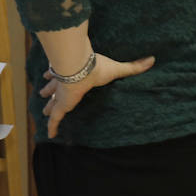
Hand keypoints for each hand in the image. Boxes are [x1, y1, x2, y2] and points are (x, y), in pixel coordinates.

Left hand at [39, 53, 154, 137]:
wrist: (81, 69)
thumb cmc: (97, 68)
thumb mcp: (117, 69)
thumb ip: (133, 67)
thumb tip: (152, 59)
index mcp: (77, 77)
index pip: (66, 76)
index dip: (59, 76)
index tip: (54, 75)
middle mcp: (65, 84)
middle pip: (55, 88)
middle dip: (50, 90)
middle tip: (44, 93)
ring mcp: (61, 96)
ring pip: (51, 101)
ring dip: (48, 104)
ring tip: (44, 107)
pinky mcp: (61, 106)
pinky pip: (55, 120)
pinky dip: (52, 127)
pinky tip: (50, 135)